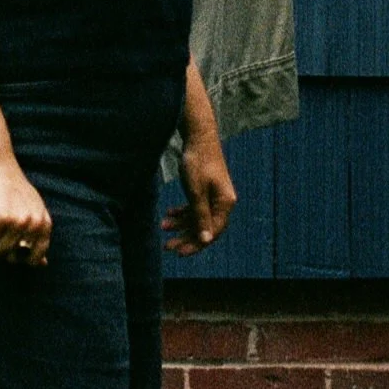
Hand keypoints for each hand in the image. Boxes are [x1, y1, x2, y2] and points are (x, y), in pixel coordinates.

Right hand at [0, 152, 51, 265]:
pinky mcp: (0, 218)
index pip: (37, 255)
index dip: (22, 258)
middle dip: (2, 248)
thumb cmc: (12, 189)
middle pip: (13, 256)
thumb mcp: (32, 211)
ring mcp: (17, 222)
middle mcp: (33, 224)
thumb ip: (38, 237)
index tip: (13, 252)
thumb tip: (43, 264)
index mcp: (44, 223)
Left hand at [164, 125, 236, 254]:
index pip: (212, 232)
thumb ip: (200, 216)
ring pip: (198, 218)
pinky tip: (169, 214)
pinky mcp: (206, 190)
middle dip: (185, 237)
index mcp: (225, 204)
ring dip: (181, 224)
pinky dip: (182, 212)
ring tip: (163, 226)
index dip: (195, 244)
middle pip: (204, 227)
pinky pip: (195, 207)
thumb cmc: (198, 162)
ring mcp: (215, 196)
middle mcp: (223, 202)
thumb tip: (205, 240)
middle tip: (167, 246)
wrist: (198, 137)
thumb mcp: (196, 191)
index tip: (178, 252)